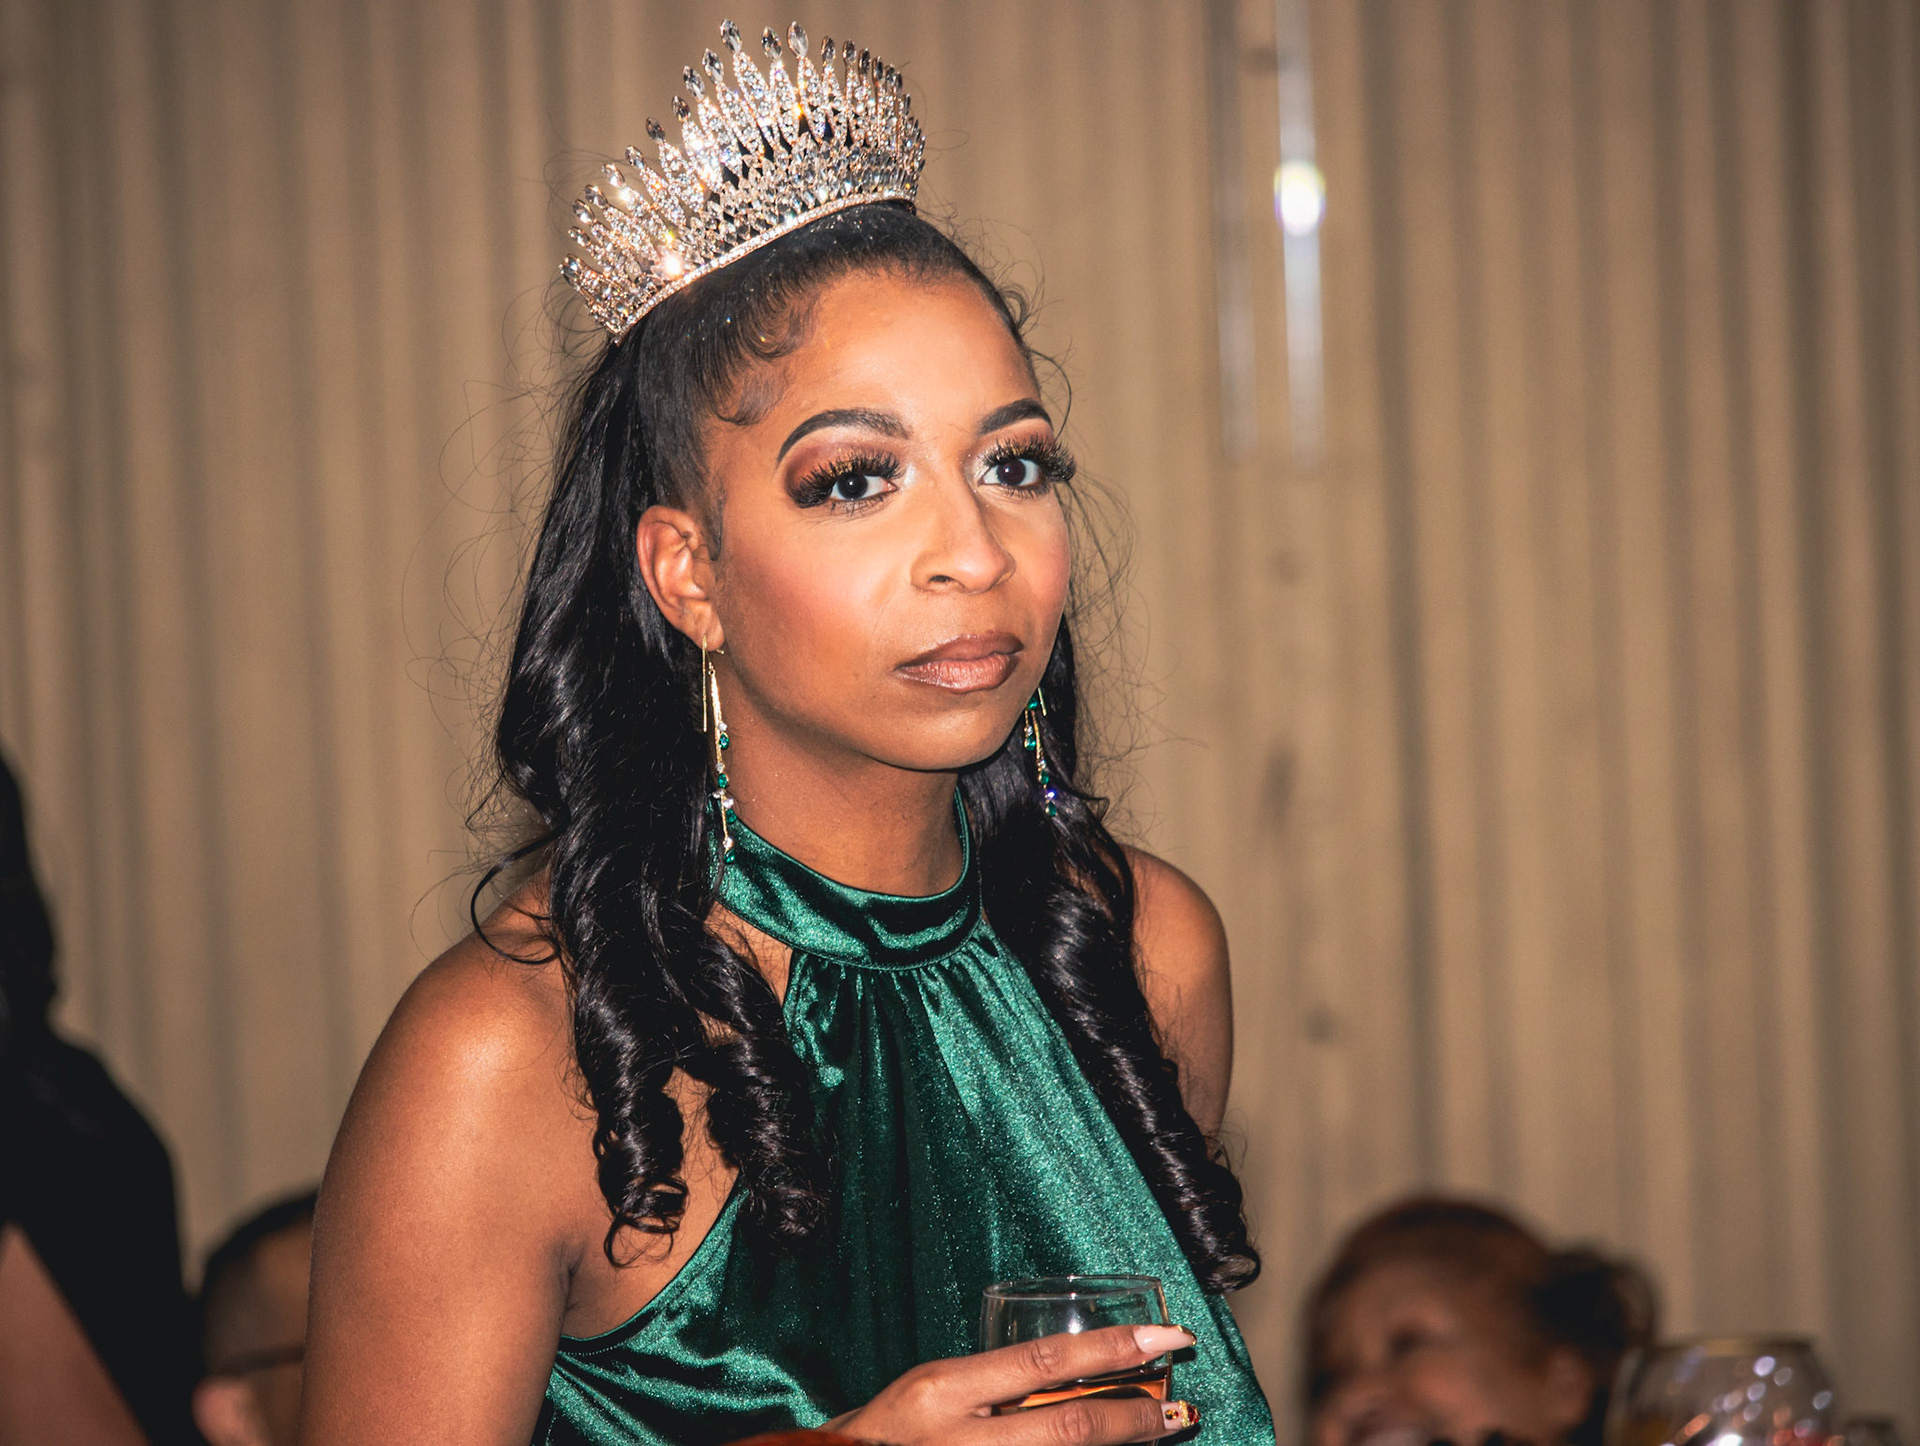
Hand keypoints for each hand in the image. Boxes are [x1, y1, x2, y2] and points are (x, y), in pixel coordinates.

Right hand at [831, 1324, 1198, 1444]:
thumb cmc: (888, 1433)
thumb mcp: (936, 1389)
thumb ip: (997, 1384)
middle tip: (1181, 1406)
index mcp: (945, 1391)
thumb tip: (1076, 1374)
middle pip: (1070, 1427)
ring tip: (1162, 1431)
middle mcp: (961, 1440)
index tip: (1166, 1336)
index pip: (1045, 1360)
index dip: (1114, 1348)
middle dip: (1137, 1417)